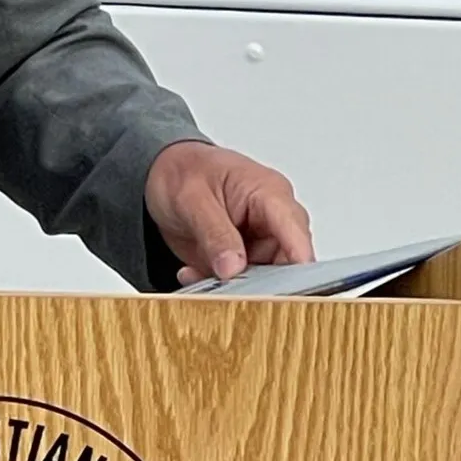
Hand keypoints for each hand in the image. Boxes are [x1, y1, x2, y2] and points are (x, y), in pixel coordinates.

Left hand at [145, 141, 313, 286]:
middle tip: (225, 288)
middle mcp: (272, 220)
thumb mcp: (192, 199)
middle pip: (286, 263)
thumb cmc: (184, 172)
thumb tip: (233, 268)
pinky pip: (240, 284)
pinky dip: (217, 285)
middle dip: (257, 283)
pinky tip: (193, 273)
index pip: (295, 230)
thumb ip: (215, 233)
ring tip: (197, 274)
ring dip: (232, 286)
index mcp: (270, 193)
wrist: (162, 174)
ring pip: (263, 280)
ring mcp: (260, 242)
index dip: (298, 260)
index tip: (287, 289)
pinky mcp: (244, 259)